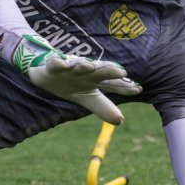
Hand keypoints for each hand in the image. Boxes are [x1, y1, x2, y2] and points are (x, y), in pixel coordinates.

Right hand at [13, 34, 140, 123]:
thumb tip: (121, 121)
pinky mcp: (54, 65)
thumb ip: (103, 107)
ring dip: (84, 65)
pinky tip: (62, 63)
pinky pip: (56, 63)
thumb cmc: (71, 84)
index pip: (113, 84)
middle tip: (121, 71)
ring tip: (90, 66)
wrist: (47, 73)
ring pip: (79, 65)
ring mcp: (70, 68)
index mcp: (95, 80)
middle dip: (109, 70)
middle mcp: (86, 72)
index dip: (124, 86)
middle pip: (99, 71)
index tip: (138, 89)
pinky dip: (58, 63)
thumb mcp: (86, 98)